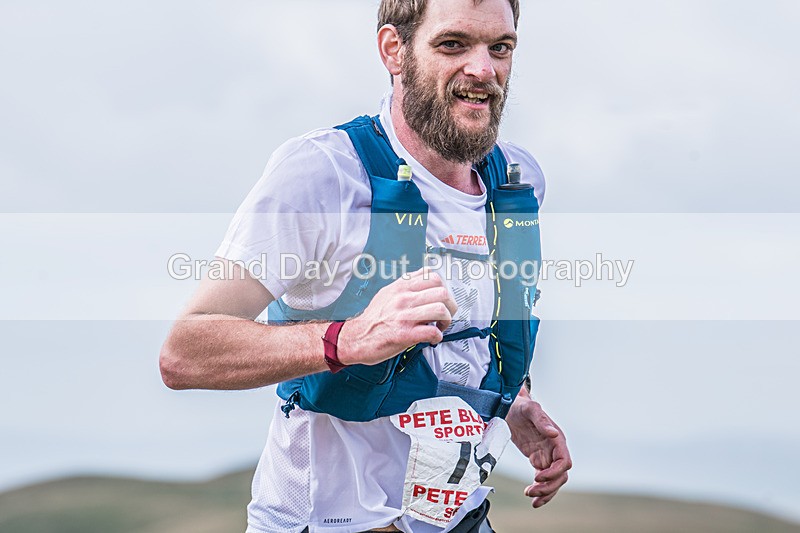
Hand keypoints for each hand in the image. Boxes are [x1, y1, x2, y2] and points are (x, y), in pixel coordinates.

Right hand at [337, 268, 457, 365]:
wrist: (356, 338)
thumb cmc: (372, 319)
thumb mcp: (386, 293)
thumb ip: (405, 285)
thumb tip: (423, 279)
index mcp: (401, 287)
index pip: (433, 277)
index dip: (444, 289)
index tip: (442, 300)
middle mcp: (403, 298)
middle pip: (442, 292)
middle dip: (451, 306)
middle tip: (446, 315)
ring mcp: (404, 316)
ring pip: (440, 309)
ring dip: (446, 320)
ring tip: (440, 326)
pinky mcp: (404, 334)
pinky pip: (432, 332)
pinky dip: (438, 337)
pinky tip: (432, 338)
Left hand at [505, 387, 571, 507]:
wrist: (510, 406)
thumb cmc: (520, 405)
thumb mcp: (529, 409)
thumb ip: (542, 420)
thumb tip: (554, 434)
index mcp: (556, 439)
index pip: (564, 462)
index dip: (554, 472)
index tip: (538, 477)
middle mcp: (554, 449)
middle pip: (560, 475)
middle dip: (548, 486)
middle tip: (531, 492)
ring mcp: (547, 455)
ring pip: (554, 480)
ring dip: (545, 492)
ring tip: (531, 498)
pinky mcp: (538, 459)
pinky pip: (544, 479)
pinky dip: (540, 489)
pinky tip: (532, 497)